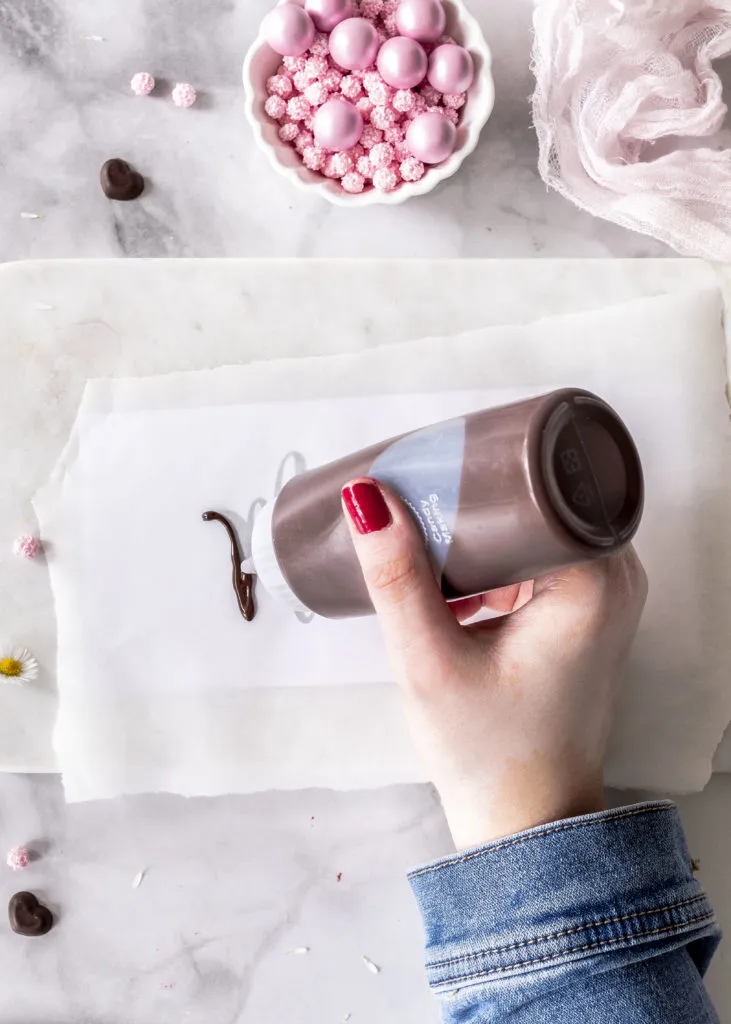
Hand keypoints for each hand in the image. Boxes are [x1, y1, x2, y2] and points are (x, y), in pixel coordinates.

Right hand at [342, 478, 647, 849]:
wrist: (526, 820)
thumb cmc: (488, 753)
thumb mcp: (428, 663)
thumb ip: (396, 579)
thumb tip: (367, 500)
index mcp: (593, 582)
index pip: (543, 483)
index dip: (483, 465)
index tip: (427, 460)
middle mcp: (616, 579)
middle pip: (542, 499)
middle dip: (476, 496)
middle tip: (414, 493)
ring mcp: (606, 597)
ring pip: (539, 526)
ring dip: (484, 528)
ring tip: (425, 528)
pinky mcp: (586, 614)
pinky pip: (542, 556)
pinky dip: (498, 557)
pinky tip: (454, 573)